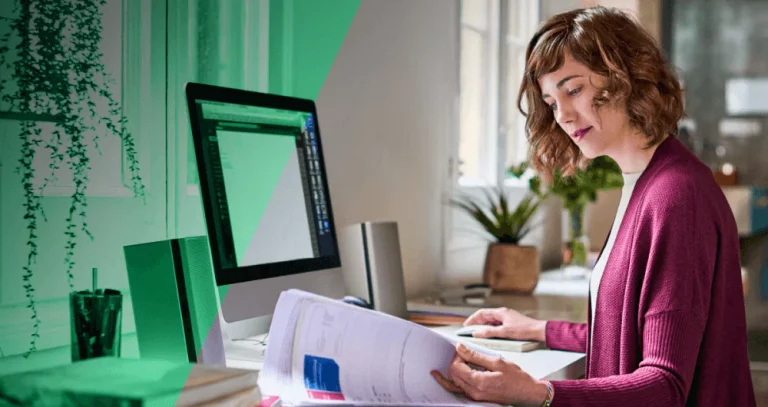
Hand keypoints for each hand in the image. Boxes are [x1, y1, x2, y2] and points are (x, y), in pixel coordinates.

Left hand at [431, 343, 548, 406]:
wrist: (527, 393)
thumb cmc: (517, 379)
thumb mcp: (497, 362)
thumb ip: (476, 355)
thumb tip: (460, 348)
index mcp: (479, 382)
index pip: (456, 367)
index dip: (457, 356)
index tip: (462, 349)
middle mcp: (474, 392)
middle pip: (453, 375)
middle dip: (455, 361)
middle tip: (462, 353)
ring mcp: (475, 396)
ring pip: (454, 383)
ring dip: (453, 370)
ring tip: (455, 360)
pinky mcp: (477, 397)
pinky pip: (460, 389)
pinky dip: (453, 381)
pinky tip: (447, 376)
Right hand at [463, 307, 545, 341]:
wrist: (539, 331)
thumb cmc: (525, 330)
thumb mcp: (504, 332)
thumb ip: (489, 332)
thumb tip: (477, 333)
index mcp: (500, 312)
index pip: (481, 313)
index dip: (472, 319)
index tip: (466, 326)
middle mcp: (503, 313)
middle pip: (485, 316)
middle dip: (476, 323)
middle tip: (470, 331)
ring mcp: (507, 318)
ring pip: (491, 321)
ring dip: (483, 326)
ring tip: (478, 334)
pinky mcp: (510, 323)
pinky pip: (496, 324)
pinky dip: (490, 329)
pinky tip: (489, 335)